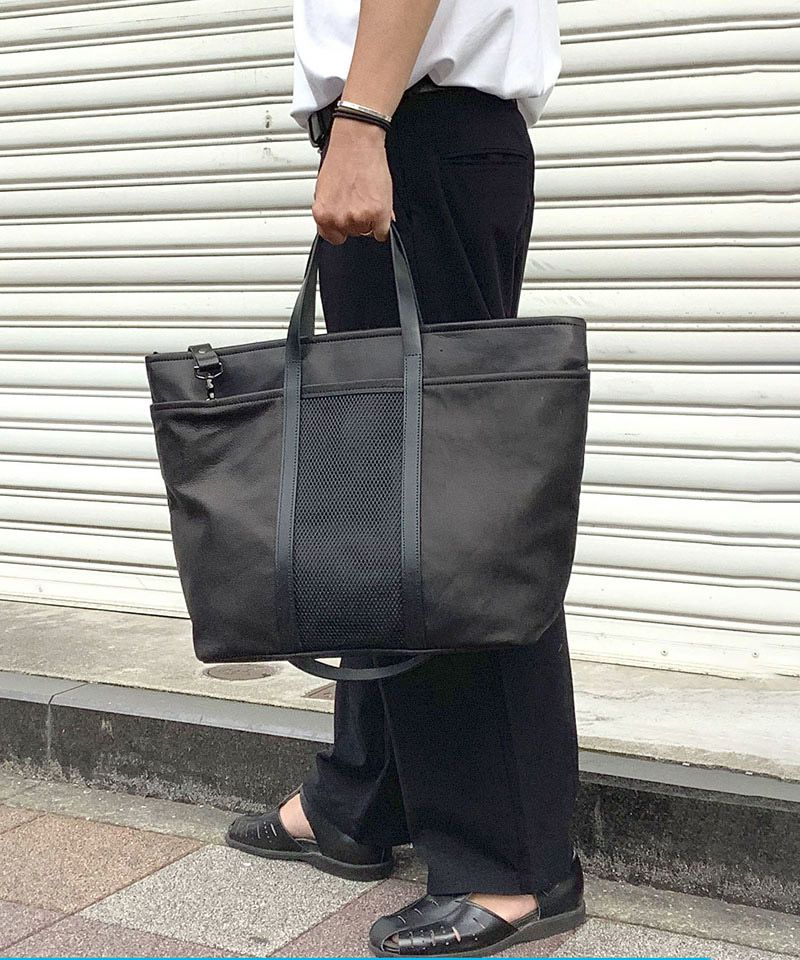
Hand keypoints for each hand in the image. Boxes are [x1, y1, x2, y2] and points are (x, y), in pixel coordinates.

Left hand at [312, 117, 394, 243]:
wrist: (357, 141)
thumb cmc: (342, 158)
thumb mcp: (326, 189)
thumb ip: (333, 210)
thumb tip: (343, 221)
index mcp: (323, 214)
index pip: (333, 237)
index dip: (341, 228)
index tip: (346, 221)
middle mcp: (339, 219)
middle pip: (352, 234)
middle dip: (357, 220)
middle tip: (359, 200)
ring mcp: (359, 219)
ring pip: (368, 232)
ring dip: (371, 220)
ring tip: (368, 197)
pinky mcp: (378, 215)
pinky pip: (382, 233)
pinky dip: (383, 224)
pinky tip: (379, 207)